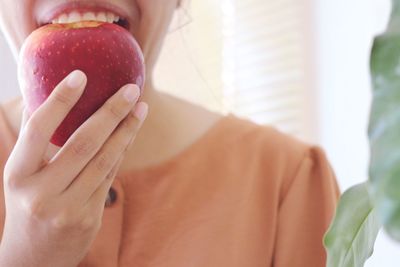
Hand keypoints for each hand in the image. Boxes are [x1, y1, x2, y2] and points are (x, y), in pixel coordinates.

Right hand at [0, 70, 147, 266]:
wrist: (33, 258)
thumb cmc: (27, 204)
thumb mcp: (22, 175)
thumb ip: (36, 141)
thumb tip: (53, 97)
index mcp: (17, 174)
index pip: (38, 129)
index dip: (60, 100)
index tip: (81, 75)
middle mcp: (40, 192)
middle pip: (83, 142)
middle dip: (111, 112)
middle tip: (130, 89)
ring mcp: (67, 208)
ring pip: (104, 159)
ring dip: (126, 130)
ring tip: (141, 107)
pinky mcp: (88, 218)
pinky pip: (110, 175)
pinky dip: (121, 151)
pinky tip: (131, 132)